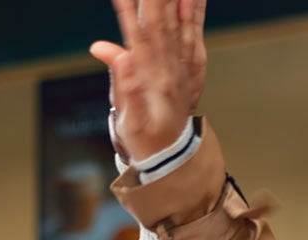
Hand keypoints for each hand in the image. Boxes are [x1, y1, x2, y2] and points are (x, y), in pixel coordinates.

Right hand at [89, 0, 207, 160]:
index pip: (138, 36)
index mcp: (152, 79)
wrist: (173, 155)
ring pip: (180, 23)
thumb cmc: (145, 140)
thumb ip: (122, 85)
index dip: (128, 11)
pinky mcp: (191, 67)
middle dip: (153, 0)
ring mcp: (183, 66)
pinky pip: (194, 34)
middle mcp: (171, 69)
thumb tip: (112, 51)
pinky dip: (195, 13)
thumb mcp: (128, 120)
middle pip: (160, 23)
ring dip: (178, 1)